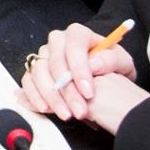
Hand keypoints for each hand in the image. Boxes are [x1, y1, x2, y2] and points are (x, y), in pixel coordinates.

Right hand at [19, 23, 143, 131]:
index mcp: (77, 34)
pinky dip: (34, 97)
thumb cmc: (111, 66)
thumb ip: (111, 60)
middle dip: (67, 91)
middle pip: (55, 63)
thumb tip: (93, 64)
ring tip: (66, 114)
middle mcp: (57, 42)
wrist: (103, 75)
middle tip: (80, 111)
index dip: (79, 70)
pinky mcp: (34, 71)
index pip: (74, 47)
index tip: (88, 93)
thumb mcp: (122, 62)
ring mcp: (43, 55)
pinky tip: (47, 109)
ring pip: (38, 73)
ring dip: (52, 97)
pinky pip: (28, 82)